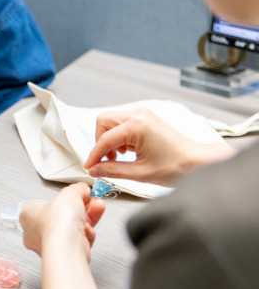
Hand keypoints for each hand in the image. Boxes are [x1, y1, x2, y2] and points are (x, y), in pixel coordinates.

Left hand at [20, 183, 105, 261]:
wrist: (66, 246)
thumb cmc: (57, 222)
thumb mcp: (69, 194)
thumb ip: (77, 189)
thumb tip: (82, 189)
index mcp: (28, 215)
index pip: (47, 204)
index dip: (66, 199)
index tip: (78, 193)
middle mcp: (35, 232)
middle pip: (63, 216)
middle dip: (81, 207)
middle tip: (90, 200)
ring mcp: (50, 244)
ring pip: (72, 228)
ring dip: (88, 217)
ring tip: (97, 207)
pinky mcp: (64, 253)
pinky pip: (78, 240)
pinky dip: (86, 233)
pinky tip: (90, 228)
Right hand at [84, 109, 235, 184]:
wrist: (199, 162)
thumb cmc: (179, 166)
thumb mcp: (140, 173)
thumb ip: (113, 170)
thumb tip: (95, 170)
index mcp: (137, 126)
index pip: (105, 139)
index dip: (94, 155)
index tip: (90, 166)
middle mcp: (139, 115)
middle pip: (103, 122)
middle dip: (100, 142)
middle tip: (105, 160)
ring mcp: (144, 115)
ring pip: (112, 121)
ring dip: (109, 139)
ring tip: (118, 157)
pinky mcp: (147, 119)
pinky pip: (123, 123)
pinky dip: (119, 137)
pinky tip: (127, 151)